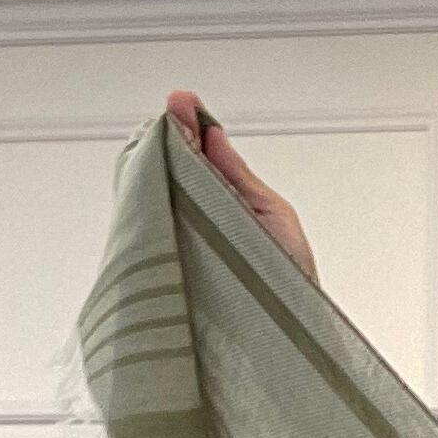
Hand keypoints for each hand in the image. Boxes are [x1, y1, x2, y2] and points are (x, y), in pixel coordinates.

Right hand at [164, 90, 317, 283]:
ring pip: (156, 193)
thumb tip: (214, 134)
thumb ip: (239, 176)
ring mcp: (182, 243)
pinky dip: (146, 201)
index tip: (181, 101)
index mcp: (227, 204)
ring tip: (169, 133)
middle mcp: (200, 220)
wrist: (289, 337)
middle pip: (173, 168)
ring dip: (158, 161)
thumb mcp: (272, 215)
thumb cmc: (291, 283)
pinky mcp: (168, 269)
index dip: (188, 125)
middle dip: (172, 135)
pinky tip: (150, 175)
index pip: (199, 156)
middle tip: (176, 110)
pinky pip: (149, 229)